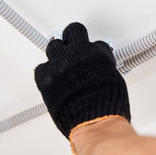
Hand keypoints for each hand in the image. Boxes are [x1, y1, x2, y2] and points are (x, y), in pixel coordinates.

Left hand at [35, 22, 130, 138]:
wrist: (94, 123)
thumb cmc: (107, 107)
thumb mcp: (114, 80)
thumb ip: (103, 70)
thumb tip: (99, 72)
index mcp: (98, 54)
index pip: (97, 43)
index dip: (94, 50)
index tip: (92, 55)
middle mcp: (78, 54)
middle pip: (73, 31)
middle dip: (74, 38)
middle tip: (73, 44)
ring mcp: (60, 64)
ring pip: (53, 46)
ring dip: (58, 53)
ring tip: (61, 60)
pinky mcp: (46, 78)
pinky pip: (41, 68)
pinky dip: (46, 72)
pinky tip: (52, 77)